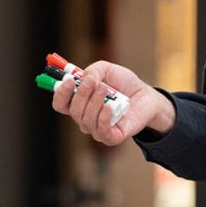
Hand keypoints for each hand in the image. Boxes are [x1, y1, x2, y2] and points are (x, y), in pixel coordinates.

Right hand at [51, 60, 175, 146]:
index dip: (61, 94)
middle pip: (74, 111)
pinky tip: (110, 107)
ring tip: (107, 89)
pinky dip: (103, 118)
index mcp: (79, 103)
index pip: (60, 105)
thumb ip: (92, 71)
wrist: (145, 95)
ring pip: (86, 120)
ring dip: (95, 102)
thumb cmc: (123, 83)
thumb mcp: (106, 69)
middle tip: (95, 82)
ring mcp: (98, 129)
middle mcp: (85, 118)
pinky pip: (101, 131)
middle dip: (82, 94)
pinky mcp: (112, 137)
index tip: (70, 81)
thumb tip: (83, 79)